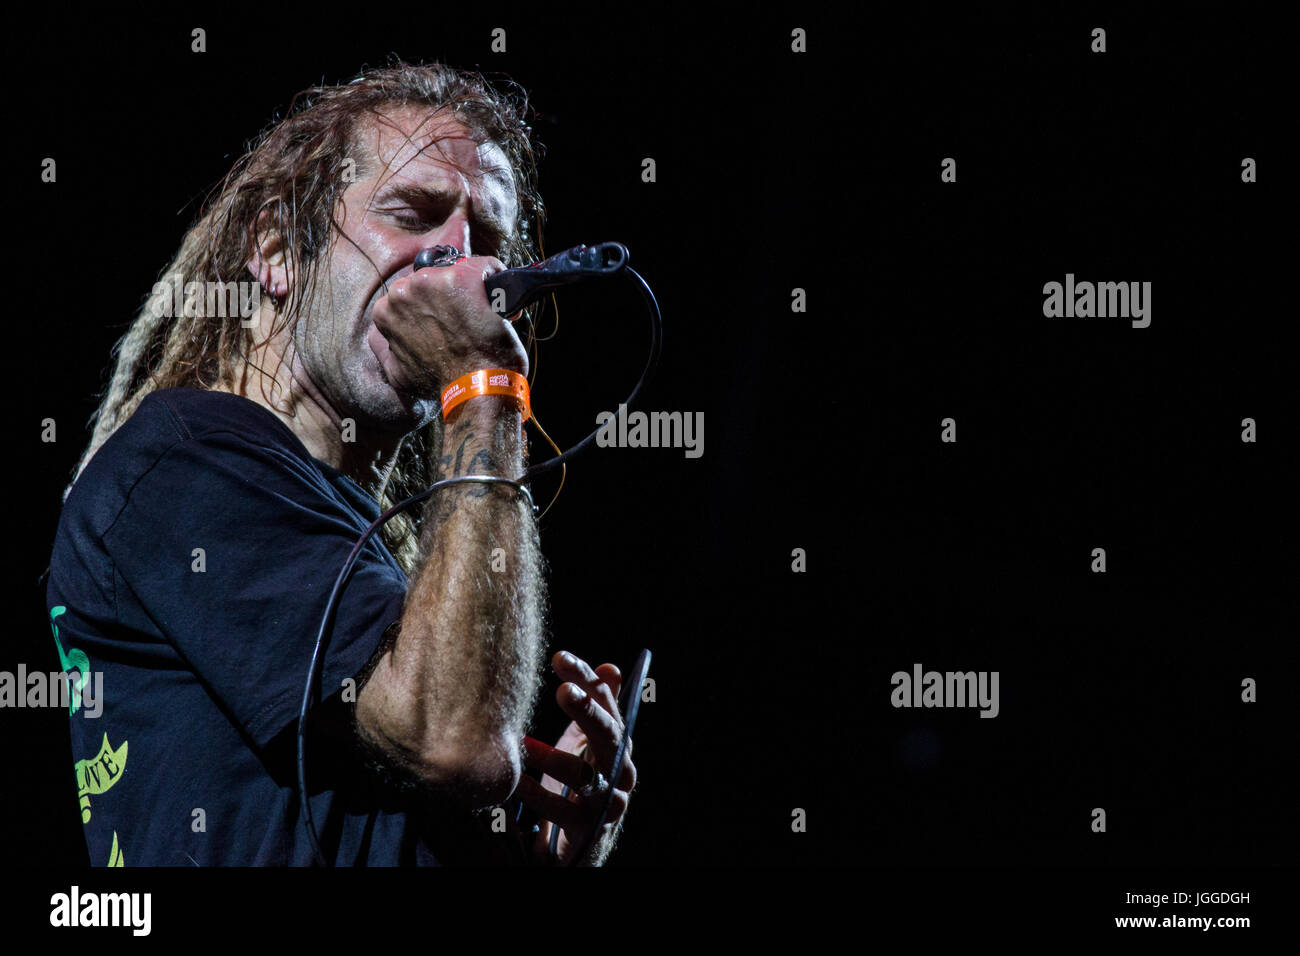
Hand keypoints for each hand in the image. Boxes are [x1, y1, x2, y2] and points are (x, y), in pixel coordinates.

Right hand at [367, 255, 527, 398]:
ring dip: (471, 287)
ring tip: (482, 313)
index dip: (434, 305)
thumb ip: (384, 349)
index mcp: (386, 309)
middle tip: (467, 319)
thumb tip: (380, 337)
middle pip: (433, 276)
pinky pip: (486, 266)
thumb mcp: (398, 373)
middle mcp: (404, 290)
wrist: (475, 387)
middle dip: (449, 294)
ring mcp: (434, 281)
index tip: (449, 320)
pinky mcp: (464, 276)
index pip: (412, 292)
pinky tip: (499, 302)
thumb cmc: (443, 382)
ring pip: (458, 269)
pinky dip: (496, 280)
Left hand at [514, 651, 637, 865]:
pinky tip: (514, 782)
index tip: (559, 658)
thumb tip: (610, 667)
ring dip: (555, 759)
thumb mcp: (585, 741)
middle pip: (610, 735)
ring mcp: (608, 802)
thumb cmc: (579, 782)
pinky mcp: (588, 830)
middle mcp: (621, 770)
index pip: (608, 703)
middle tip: (562, 691)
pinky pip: (563, 811)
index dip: (587, 679)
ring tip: (524, 744)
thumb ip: (596, 706)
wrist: (579, 842)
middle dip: (588, 711)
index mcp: (618, 742)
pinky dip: (537, 796)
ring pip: (588, 777)